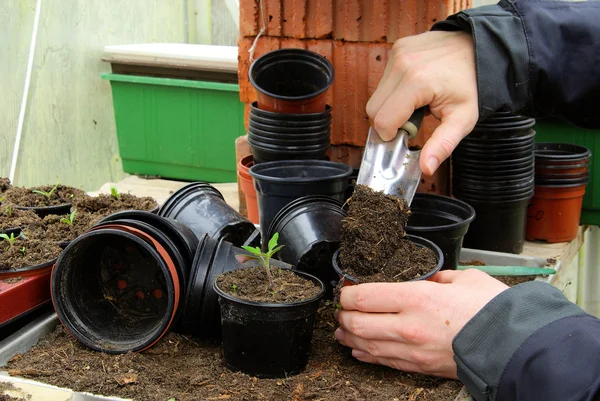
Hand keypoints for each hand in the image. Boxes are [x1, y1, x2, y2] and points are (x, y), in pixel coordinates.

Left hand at [334, 269, 507, 377]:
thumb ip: (437, 278)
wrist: (514, 346)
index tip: (346, 289)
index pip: (363, 297)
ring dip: (349, 337)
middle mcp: (407, 326)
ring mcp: (411, 351)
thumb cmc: (492, 310)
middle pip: (357, 323)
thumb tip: (426, 279)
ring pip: (366, 345)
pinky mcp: (419, 367)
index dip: (347, 293)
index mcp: (416, 298)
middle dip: (344, 315)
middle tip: (342, 309)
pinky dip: (366, 355)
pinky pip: (384, 361)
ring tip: (342, 331)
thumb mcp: (463, 279)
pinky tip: (359, 350)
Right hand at [366, 31, 478, 175]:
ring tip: (417, 103)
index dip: (391, 134)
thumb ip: (443, 145)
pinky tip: (414, 89)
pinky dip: (394, 91)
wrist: (478, 48)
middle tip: (414, 120)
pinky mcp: (396, 48)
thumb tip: (426, 169)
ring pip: (376, 96)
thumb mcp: (463, 119)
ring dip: (391, 106)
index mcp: (417, 82)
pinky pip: (383, 81)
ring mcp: (397, 53)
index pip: (382, 120)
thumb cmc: (471, 84)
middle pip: (373, 109)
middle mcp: (402, 64)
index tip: (409, 134)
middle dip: (389, 122)